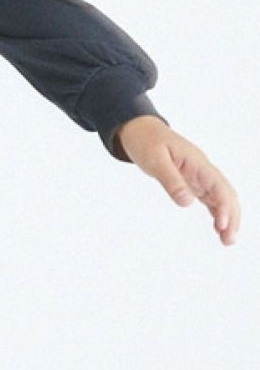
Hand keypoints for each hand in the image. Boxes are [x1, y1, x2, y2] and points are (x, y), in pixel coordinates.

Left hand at [116, 115, 240, 245]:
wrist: (137, 128)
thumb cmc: (145, 140)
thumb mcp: (154, 159)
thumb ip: (170, 180)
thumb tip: (187, 202)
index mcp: (196, 162)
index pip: (218, 186)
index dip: (224, 206)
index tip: (223, 225)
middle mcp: (202, 169)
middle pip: (225, 194)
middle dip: (231, 217)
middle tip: (229, 240)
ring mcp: (198, 175)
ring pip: (220, 198)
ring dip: (226, 218)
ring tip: (227, 241)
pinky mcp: (191, 181)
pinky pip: (209, 198)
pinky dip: (216, 212)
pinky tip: (218, 227)